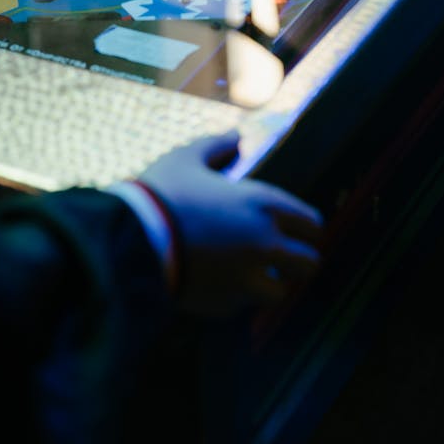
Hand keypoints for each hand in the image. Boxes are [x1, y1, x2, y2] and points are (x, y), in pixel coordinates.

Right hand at [138, 132, 322, 314]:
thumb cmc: (161, 193)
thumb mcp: (186, 158)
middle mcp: (265, 244)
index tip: (298, 229)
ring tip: (248, 272)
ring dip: (269, 282)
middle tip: (283, 256)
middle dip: (298, 260)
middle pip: (309, 264)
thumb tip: (236, 138)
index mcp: (263, 205)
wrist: (130, 241)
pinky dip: (233, 295)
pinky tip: (213, 281)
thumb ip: (216, 147)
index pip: (312, 224)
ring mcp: (247, 279)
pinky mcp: (225, 305)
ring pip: (280, 291)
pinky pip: (241, 304)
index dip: (306, 227)